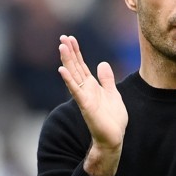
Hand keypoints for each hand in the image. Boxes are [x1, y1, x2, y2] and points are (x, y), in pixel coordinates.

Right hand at [58, 35, 126, 175]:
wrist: (114, 138)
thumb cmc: (112, 118)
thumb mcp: (112, 94)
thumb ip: (107, 79)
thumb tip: (102, 63)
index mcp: (92, 86)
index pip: (81, 65)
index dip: (76, 52)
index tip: (70, 38)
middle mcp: (85, 89)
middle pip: (75, 67)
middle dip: (69, 52)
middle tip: (62, 37)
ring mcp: (84, 97)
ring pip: (74, 76)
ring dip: (67, 61)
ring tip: (61, 47)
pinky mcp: (86, 106)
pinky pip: (76, 91)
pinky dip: (69, 80)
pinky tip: (62, 70)